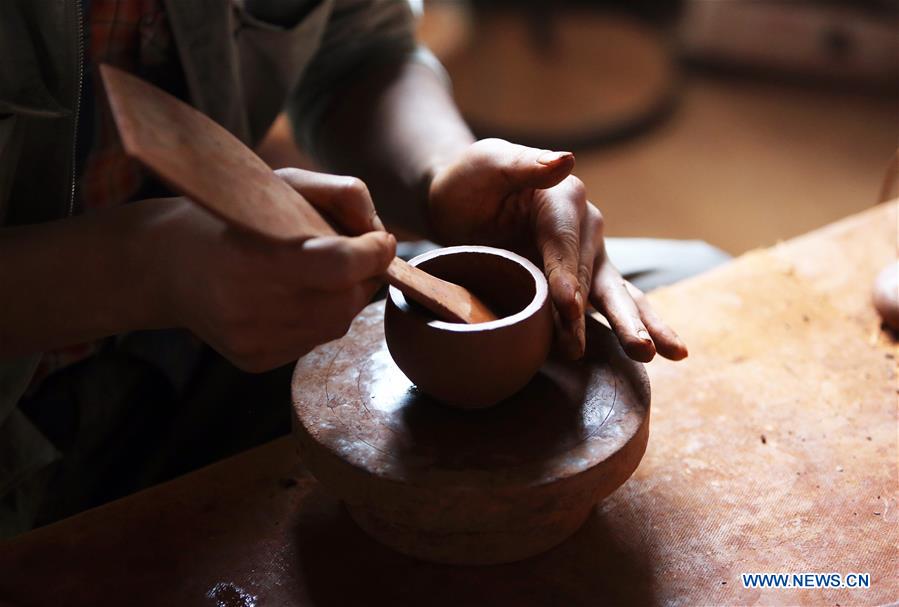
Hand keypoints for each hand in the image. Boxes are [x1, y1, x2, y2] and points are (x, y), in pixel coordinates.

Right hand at [147, 169, 393, 370]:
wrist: (164, 264)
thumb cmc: (230, 214)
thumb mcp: (282, 183)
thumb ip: (341, 195)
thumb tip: (382, 235)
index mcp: (257, 257)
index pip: (342, 266)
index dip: (374, 254)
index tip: (381, 241)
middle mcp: (253, 307)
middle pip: (347, 301)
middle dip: (362, 277)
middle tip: (350, 256)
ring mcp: (254, 340)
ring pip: (337, 324)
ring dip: (343, 298)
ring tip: (316, 274)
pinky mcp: (255, 361)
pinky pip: (313, 341)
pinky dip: (317, 317)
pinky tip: (290, 297)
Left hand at [428, 138, 686, 361]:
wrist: (462, 203)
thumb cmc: (471, 181)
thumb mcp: (489, 163)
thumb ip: (524, 164)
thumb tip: (567, 160)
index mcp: (566, 198)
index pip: (565, 243)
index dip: (567, 276)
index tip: (567, 307)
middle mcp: (586, 227)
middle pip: (598, 275)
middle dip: (618, 315)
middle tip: (640, 348)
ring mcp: (588, 256)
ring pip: (615, 295)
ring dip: (634, 326)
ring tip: (653, 354)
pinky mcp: (582, 280)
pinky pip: (606, 306)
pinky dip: (628, 328)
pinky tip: (651, 355)